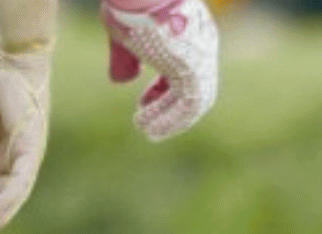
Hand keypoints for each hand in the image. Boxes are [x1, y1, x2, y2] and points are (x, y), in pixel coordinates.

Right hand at [102, 0, 219, 140]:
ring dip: (170, 121)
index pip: (186, 69)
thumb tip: (120, 82)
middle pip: (195, 88)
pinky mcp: (194, 69)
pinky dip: (167, 118)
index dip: (164, 89)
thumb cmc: (128, 3)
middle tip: (146, 122)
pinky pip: (186, 105)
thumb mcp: (126, 32)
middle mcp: (202, 46)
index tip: (143, 102)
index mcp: (192, 31)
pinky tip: (144, 125)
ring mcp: (202, 59)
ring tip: (146, 132)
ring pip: (193, 101)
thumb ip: (127, 57)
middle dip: (171, 108)